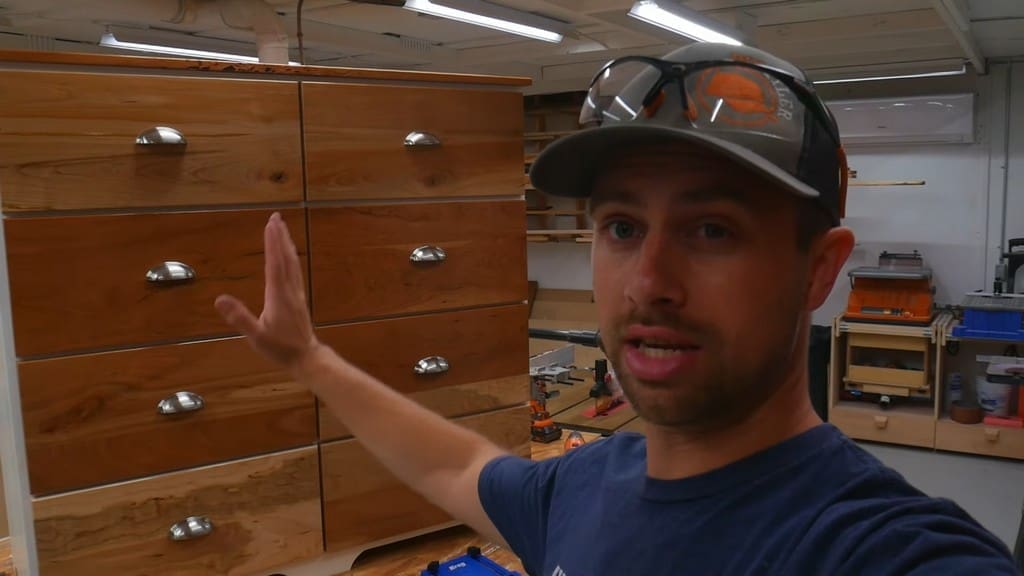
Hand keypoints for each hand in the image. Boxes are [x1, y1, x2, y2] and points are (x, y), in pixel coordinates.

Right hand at [215, 212, 318, 370]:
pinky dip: (291, 258)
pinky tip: (289, 256)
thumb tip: (219, 300)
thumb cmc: (280, 348)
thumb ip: (239, 318)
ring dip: (287, 244)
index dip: (272, 243)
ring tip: (283, 230)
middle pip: (286, 258)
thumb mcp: (256, 336)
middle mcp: (290, 290)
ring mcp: (297, 293)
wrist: (307, 357)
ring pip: (293, 263)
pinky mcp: (299, 298)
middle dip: (280, 237)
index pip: (275, 263)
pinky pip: (295, 271)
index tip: (271, 224)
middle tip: (276, 217)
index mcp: (278, 295)